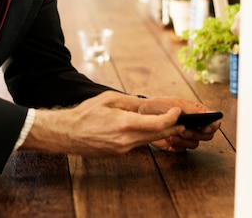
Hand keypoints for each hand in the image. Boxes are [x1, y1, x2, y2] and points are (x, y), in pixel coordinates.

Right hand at [21, 91, 185, 155]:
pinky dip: (146, 137)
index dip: (172, 118)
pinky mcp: (118, 153)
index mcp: (125, 123)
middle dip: (172, 128)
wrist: (68, 133)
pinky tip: (148, 131)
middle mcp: (126, 139)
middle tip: (182, 122)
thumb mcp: (107, 99)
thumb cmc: (85, 114)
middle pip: (157, 135)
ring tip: (171, 126)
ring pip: (149, 141)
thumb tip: (144, 104)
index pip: (157, 124)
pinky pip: (138, 144)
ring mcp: (123, 149)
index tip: (177, 112)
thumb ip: (128, 101)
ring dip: (161, 134)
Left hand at [138, 96, 220, 151]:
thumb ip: (195, 111)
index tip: (204, 127)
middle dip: (195, 134)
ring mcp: (185, 136)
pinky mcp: (176, 144)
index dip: (212, 126)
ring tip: (173, 134)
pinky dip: (177, 146)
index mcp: (197, 113)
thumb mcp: (177, 104)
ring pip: (194, 144)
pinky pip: (182, 150)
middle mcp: (194, 125)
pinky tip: (169, 140)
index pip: (214, 123)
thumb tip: (212, 114)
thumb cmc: (159, 105)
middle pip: (206, 136)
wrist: (142, 113)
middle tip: (183, 131)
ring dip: (184, 141)